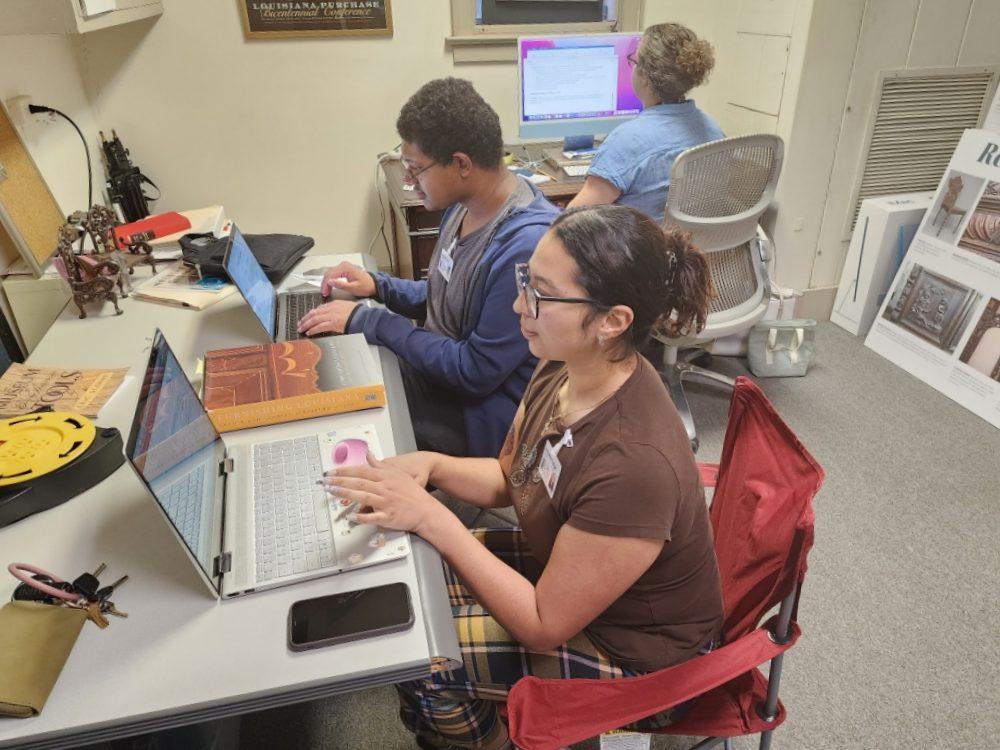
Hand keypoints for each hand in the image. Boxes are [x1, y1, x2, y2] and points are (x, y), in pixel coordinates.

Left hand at [297, 300, 357, 335]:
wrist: (363, 316)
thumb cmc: (358, 313)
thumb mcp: (346, 306)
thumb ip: (337, 309)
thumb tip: (332, 314)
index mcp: (334, 304)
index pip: (319, 308)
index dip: (311, 313)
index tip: (307, 317)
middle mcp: (331, 309)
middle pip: (314, 313)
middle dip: (305, 318)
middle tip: (300, 323)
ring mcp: (331, 316)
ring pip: (314, 319)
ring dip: (306, 324)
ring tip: (301, 328)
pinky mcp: (333, 323)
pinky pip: (319, 326)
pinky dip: (312, 329)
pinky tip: (309, 332)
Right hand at [322, 262, 375, 297]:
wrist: (373, 284)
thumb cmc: (366, 286)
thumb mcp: (353, 288)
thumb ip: (341, 285)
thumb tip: (330, 282)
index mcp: (346, 268)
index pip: (330, 275)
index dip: (326, 285)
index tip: (324, 292)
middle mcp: (344, 265)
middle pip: (329, 273)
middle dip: (325, 283)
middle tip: (324, 292)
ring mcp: (344, 266)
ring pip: (330, 273)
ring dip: (327, 282)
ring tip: (326, 291)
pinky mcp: (344, 269)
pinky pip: (334, 273)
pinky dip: (330, 280)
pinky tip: (330, 286)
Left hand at [323, 454, 445, 535]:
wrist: (426, 510)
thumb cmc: (412, 493)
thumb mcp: (398, 474)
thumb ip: (380, 465)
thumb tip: (368, 454)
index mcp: (386, 477)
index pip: (361, 471)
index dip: (345, 471)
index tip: (331, 472)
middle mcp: (385, 488)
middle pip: (359, 483)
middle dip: (340, 481)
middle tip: (325, 481)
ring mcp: (386, 502)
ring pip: (363, 497)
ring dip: (346, 494)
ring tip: (331, 492)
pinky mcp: (388, 517)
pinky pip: (372, 517)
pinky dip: (361, 517)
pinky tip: (350, 517)